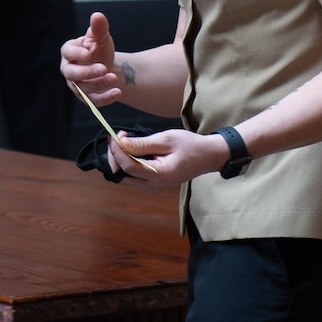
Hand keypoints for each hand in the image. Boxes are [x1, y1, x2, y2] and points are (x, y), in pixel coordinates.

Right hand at [60, 11, 121, 105]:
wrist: (109, 66)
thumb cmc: (100, 49)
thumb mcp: (101, 37)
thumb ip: (99, 28)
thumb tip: (97, 16)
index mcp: (69, 52)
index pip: (68, 53)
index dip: (77, 54)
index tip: (89, 54)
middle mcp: (69, 70)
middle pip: (72, 74)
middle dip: (87, 72)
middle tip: (103, 68)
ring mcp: (76, 86)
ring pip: (83, 88)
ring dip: (99, 84)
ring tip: (114, 78)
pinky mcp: (87, 98)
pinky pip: (93, 101)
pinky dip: (105, 98)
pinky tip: (117, 92)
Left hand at [105, 127, 225, 193]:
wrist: (207, 156)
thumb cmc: (190, 146)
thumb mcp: (166, 140)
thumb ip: (142, 144)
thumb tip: (121, 143)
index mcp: (159, 175)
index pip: (127, 166)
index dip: (116, 150)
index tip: (115, 135)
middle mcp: (152, 186)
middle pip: (122, 175)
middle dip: (115, 156)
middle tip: (117, 137)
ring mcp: (152, 187)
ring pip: (125, 177)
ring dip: (120, 159)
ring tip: (125, 140)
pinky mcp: (152, 184)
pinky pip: (133, 176)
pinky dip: (128, 162)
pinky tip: (132, 149)